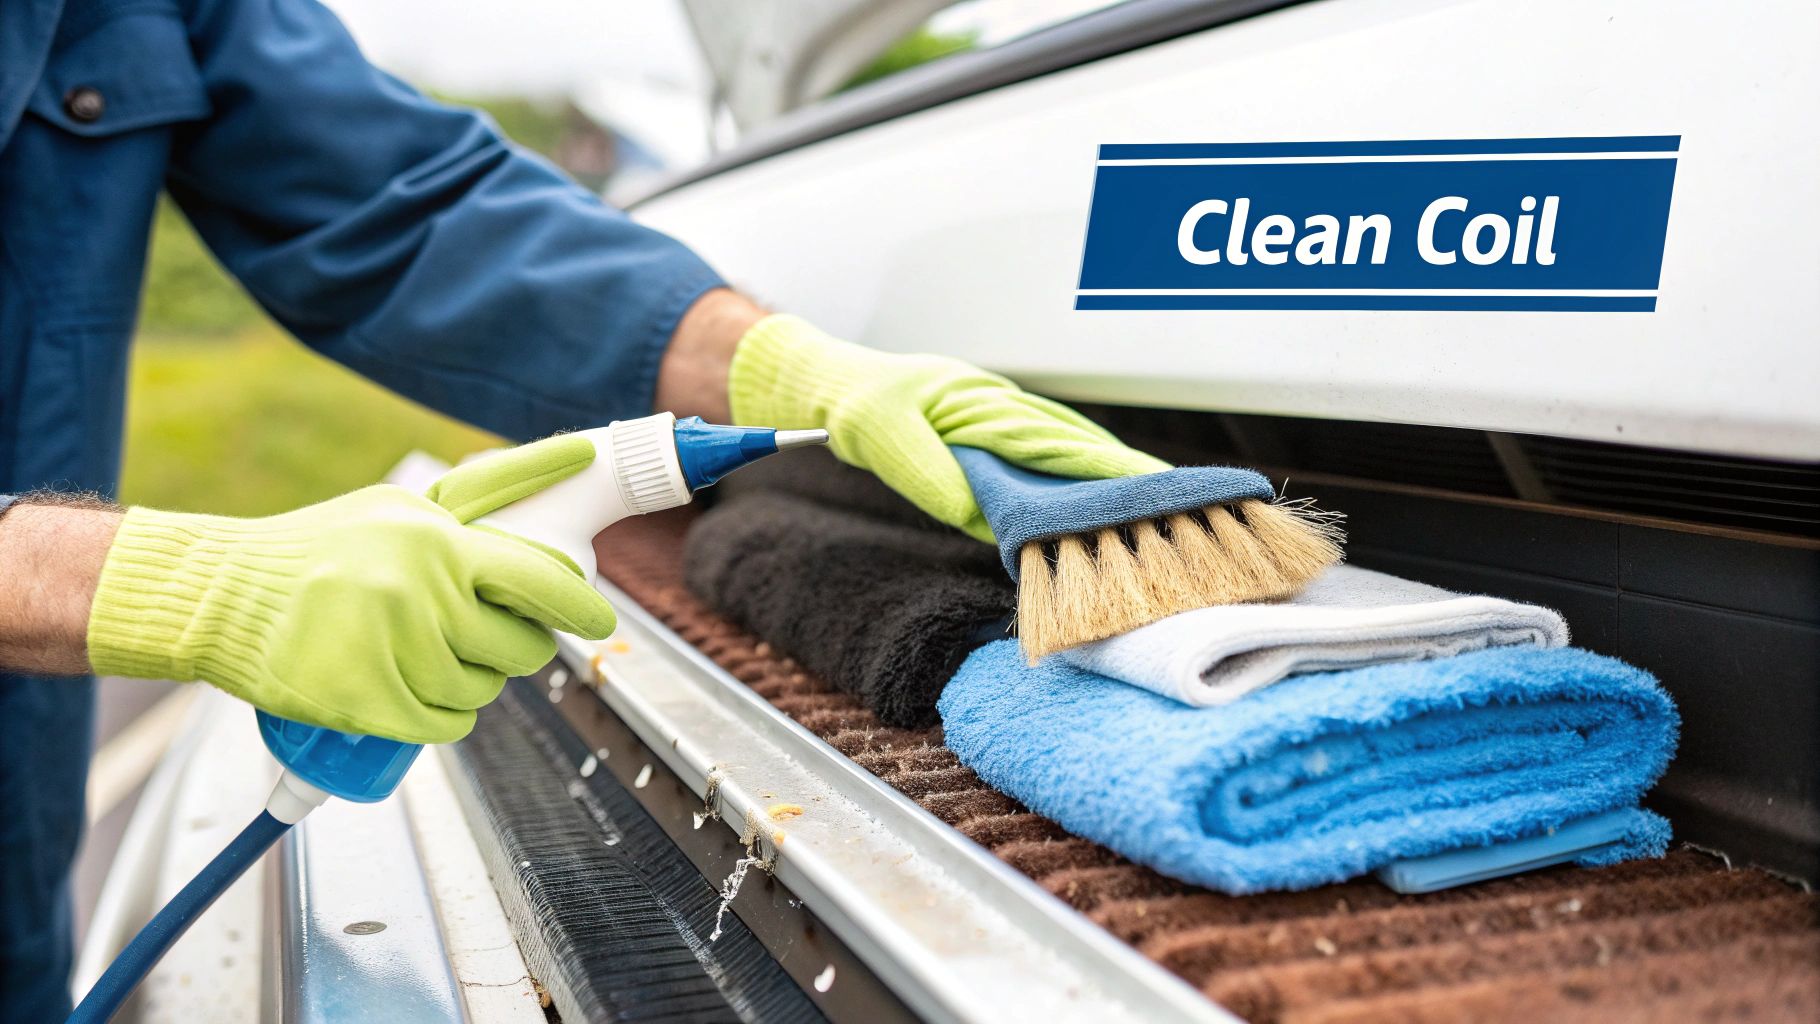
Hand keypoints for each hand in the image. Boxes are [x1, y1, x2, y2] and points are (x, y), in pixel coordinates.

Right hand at [86, 436, 615, 742]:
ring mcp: (390, 648)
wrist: (221, 596)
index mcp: (437, 542)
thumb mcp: (404, 507)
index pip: (539, 578)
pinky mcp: (363, 700)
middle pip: (519, 647)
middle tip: (486, 638)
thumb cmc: (318, 550)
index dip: (580, 606)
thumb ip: (488, 493)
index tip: (599, 619)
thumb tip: (577, 456)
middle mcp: (419, 593)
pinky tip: (414, 694)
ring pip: (480, 690)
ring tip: (425, 655)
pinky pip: (444, 726)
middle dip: (516, 649)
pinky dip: (441, 718)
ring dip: (469, 684)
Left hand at [727, 315, 1168, 540]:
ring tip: (1154, 500)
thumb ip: (930, 473)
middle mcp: (996, 404)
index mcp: (976, 403)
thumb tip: (984, 516)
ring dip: (1107, 470)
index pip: (1052, 444)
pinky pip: (1043, 447)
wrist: (822, 378)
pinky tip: (1093, 488)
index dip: (1103, 470)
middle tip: (1177, 503)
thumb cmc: (849, 402)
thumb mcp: (877, 436)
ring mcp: (994, 412)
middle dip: (1124, 472)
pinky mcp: (986, 427)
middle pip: (1073, 443)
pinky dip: (1076, 466)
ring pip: (1064, 443)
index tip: (1148, 491)